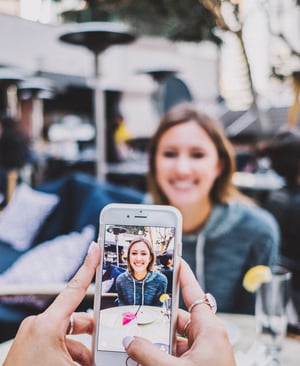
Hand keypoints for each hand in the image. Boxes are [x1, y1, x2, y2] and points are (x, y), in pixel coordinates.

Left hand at [3, 241, 99, 365]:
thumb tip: (113, 359)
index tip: (95, 248)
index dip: (89, 266)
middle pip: (77, 320)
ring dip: (82, 350)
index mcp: (47, 325)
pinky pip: (57, 343)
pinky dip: (70, 354)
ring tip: (90, 364)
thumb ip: (94, 358)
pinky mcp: (30, 345)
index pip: (75, 288)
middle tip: (105, 347)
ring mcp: (33, 335)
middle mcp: (38, 325)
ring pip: (68, 335)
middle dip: (92, 335)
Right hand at [123, 259, 235, 365]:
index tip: (174, 260)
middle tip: (137, 308)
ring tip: (134, 336)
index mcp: (210, 330)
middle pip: (178, 317)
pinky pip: (176, 352)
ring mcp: (202, 353)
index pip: (194, 294)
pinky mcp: (197, 365)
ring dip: (156, 339)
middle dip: (157, 316)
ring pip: (174, 337)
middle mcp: (207, 338)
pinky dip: (161, 353)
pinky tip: (143, 355)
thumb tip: (129, 341)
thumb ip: (149, 355)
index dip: (183, 276)